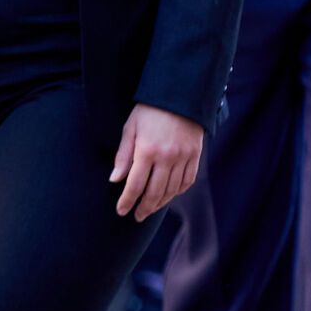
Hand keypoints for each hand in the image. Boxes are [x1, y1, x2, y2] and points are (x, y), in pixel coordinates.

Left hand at [110, 104, 204, 221]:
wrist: (181, 94)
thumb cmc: (150, 110)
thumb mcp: (130, 128)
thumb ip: (123, 155)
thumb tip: (115, 180)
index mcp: (147, 150)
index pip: (135, 185)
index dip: (127, 201)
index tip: (121, 211)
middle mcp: (167, 157)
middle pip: (154, 192)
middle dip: (144, 208)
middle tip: (137, 216)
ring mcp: (183, 157)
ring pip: (172, 189)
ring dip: (160, 202)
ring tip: (151, 208)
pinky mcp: (195, 155)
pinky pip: (188, 180)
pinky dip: (178, 191)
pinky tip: (170, 194)